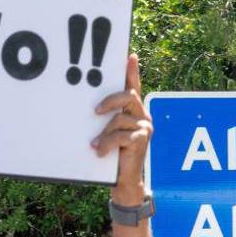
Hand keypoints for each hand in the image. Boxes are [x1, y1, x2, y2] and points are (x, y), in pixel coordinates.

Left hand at [93, 54, 151, 204]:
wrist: (123, 181)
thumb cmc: (113, 156)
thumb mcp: (108, 134)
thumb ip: (106, 121)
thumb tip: (90, 110)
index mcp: (133, 112)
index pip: (133, 87)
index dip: (132, 71)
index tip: (129, 56)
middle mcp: (142, 116)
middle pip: (128, 96)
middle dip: (110, 101)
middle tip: (95, 111)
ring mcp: (144, 127)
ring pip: (119, 119)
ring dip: (104, 134)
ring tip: (96, 145)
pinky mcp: (142, 139)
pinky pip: (120, 135)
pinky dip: (107, 143)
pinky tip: (99, 151)